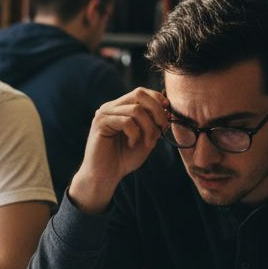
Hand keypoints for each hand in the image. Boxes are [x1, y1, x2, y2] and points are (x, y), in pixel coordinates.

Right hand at [69, 88, 169, 213]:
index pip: (142, 92)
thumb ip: (154, 123)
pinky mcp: (100, 123)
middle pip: (139, 94)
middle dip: (157, 110)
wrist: (106, 175)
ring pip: (136, 109)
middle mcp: (111, 107)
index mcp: (121, 108)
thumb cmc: (124, 158)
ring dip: (149, 127)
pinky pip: (126, 121)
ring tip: (148, 143)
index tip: (167, 116)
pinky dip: (135, 134)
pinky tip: (131, 144)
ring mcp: (104, 114)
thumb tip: (167, 109)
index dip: (158, 100)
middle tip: (162, 128)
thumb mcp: (146, 138)